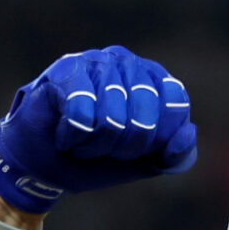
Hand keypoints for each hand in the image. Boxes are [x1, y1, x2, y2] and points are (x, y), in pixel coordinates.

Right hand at [0, 44, 196, 213]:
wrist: (40, 167)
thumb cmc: (92, 159)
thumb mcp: (142, 164)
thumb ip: (175, 156)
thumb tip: (188, 131)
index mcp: (153, 80)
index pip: (176, 105)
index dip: (157, 139)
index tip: (134, 149)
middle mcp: (128, 63)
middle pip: (145, 119)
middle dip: (122, 148)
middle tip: (101, 147)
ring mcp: (96, 62)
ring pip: (112, 119)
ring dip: (92, 145)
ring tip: (80, 141)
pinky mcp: (65, 71)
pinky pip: (82, 115)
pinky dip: (72, 137)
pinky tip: (63, 133)